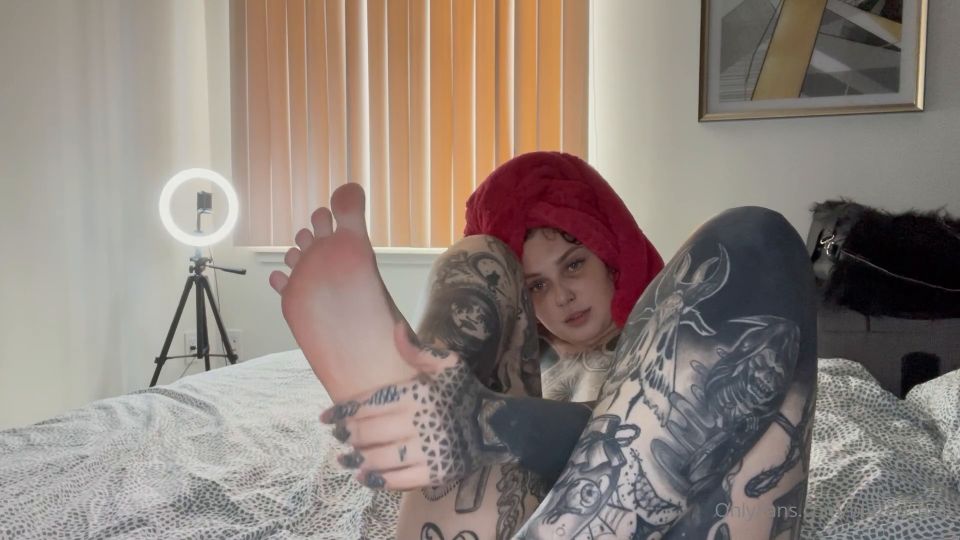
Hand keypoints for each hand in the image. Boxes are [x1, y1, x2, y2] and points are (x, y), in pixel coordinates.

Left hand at [320, 349, 514, 489]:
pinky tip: (364, 476)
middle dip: (349, 434)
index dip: (345, 410)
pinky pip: (400, 479)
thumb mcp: (448, 365)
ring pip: (382, 457)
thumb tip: (395, 329)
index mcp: (420, 395)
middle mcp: (422, 422)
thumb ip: (418, 350)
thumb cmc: (464, 394)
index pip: (373, 402)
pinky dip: (379, 479)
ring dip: (358, 459)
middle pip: (372, 431)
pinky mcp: (435, 472)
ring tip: (344, 459)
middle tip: (337, 436)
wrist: (494, 427)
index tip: (326, 417)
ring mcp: (429, 450)